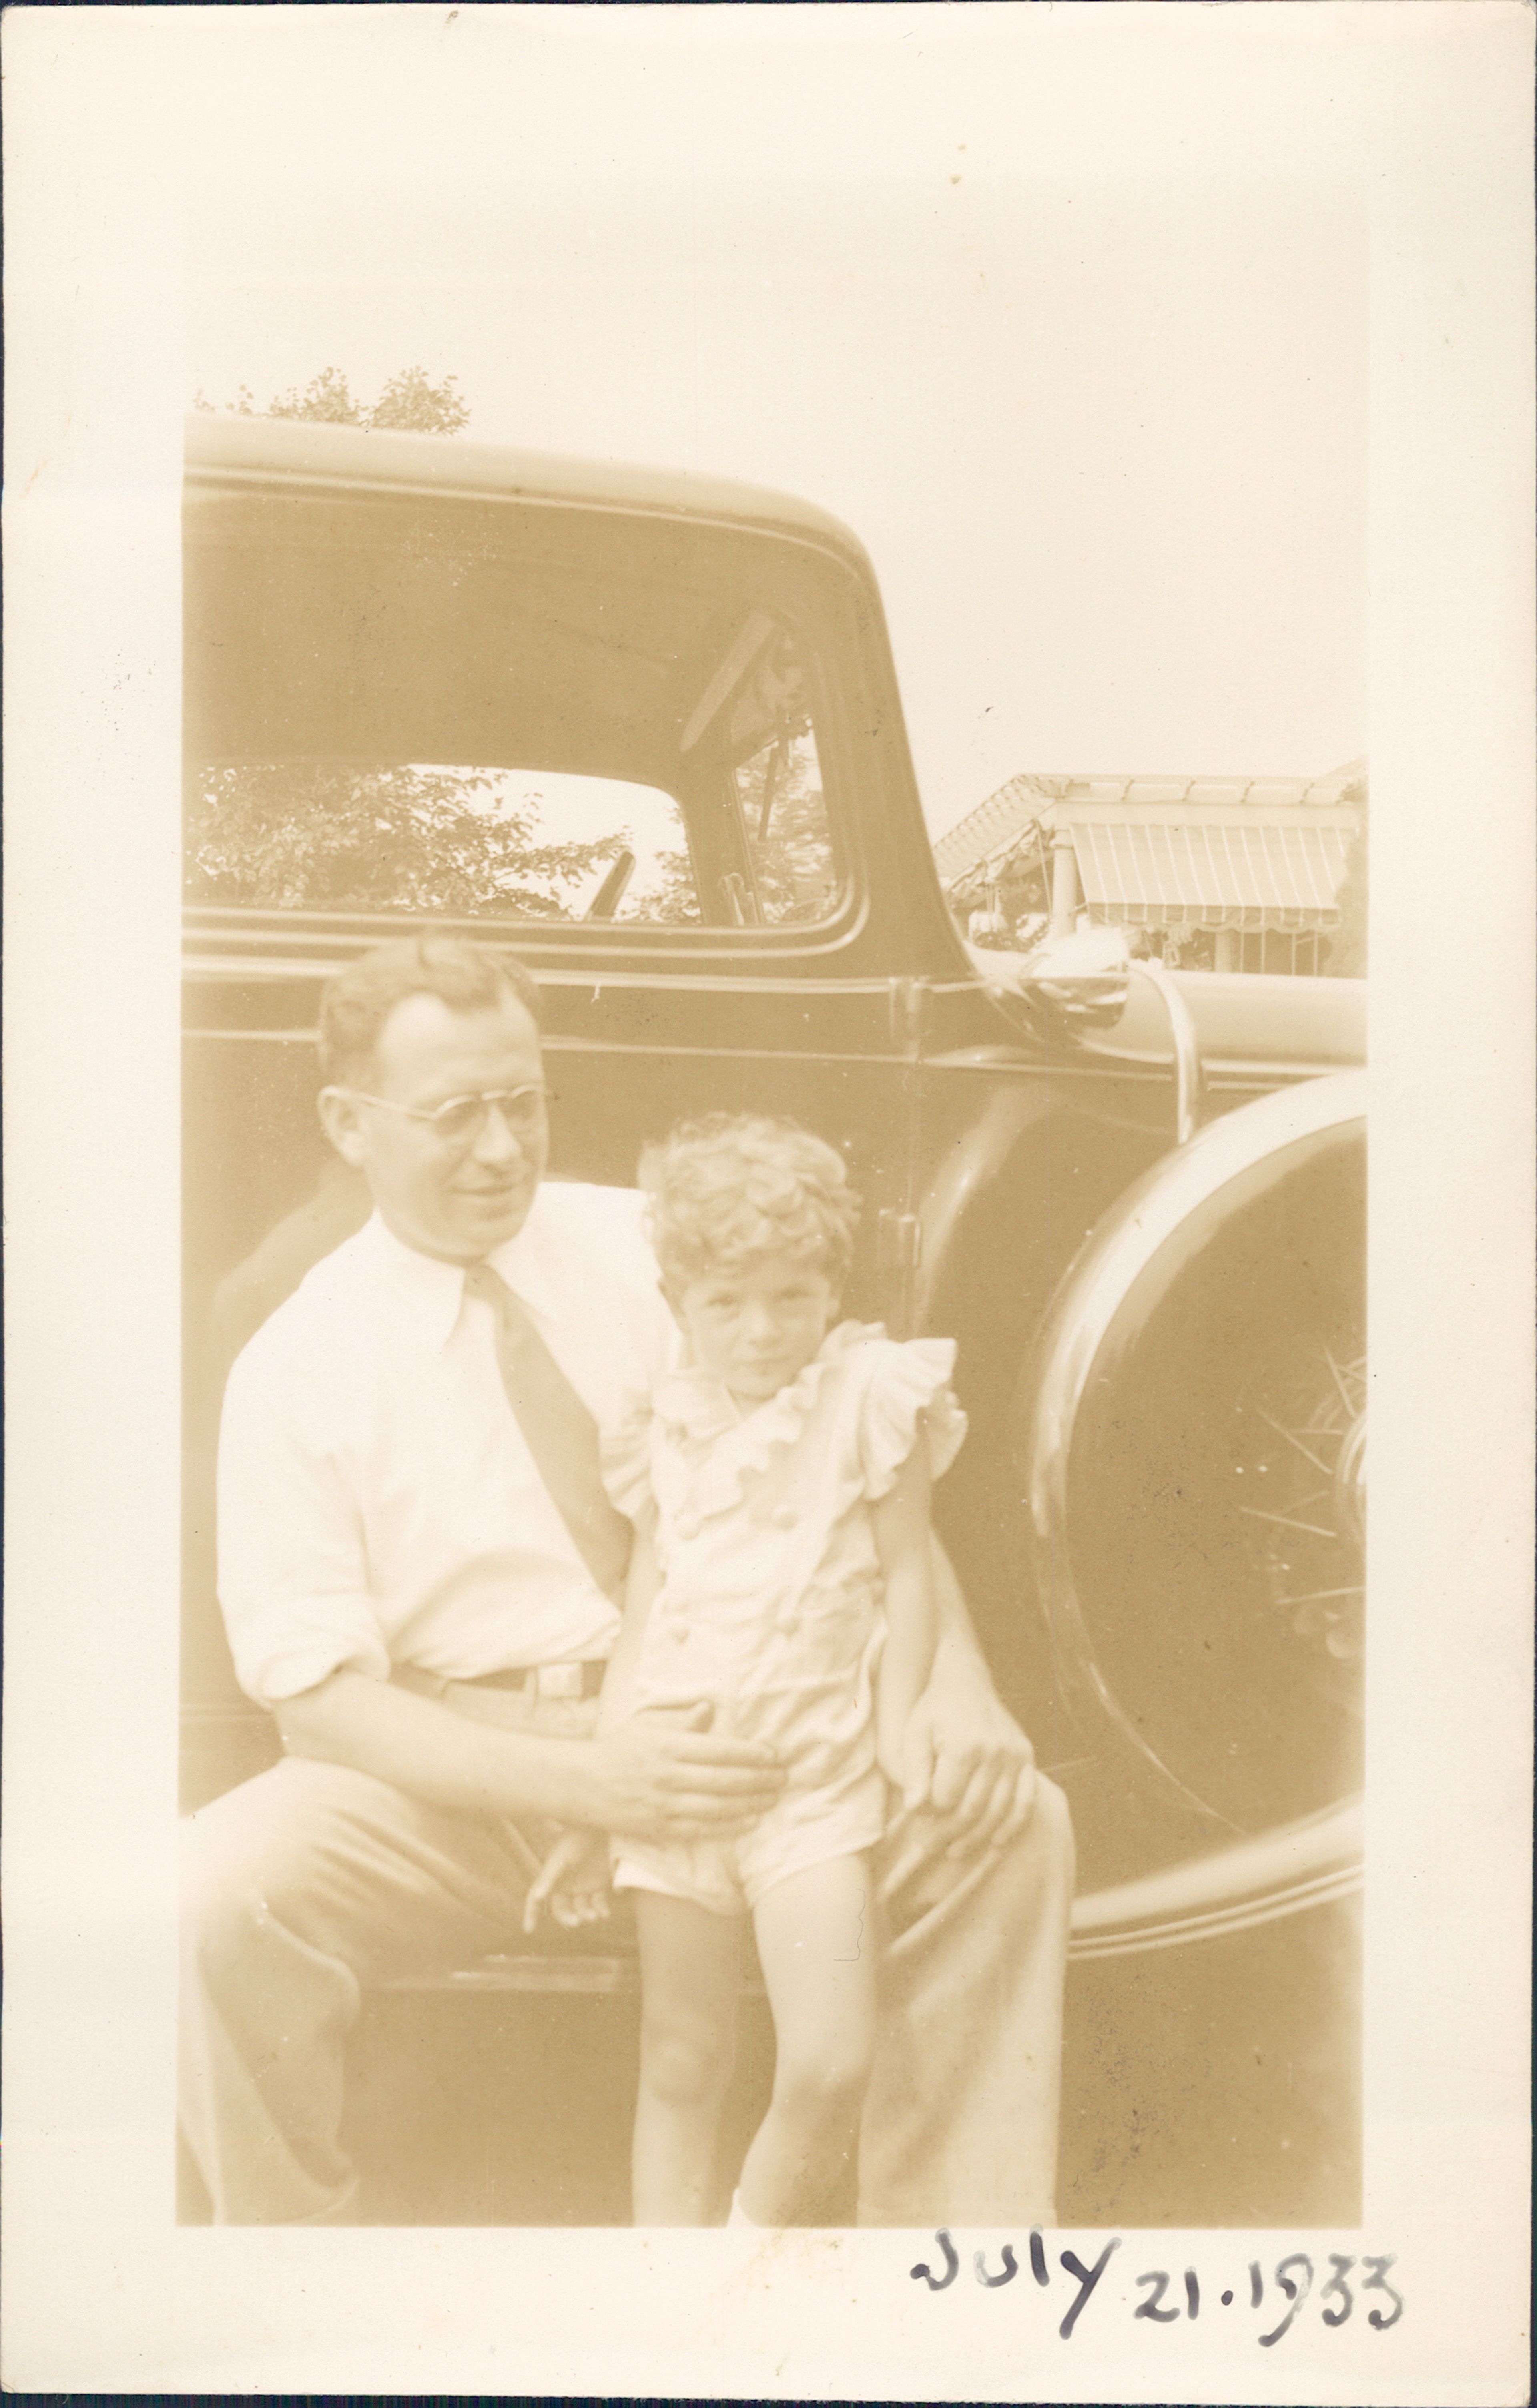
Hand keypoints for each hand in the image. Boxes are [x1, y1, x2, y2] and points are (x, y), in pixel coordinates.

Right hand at [522, 1826, 611, 1933]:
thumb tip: (537, 1896)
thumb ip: (549, 1876)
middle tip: (577, 1922)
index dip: (531, 1913)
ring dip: (587, 1915)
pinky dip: (602, 1910)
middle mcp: (566, 1886)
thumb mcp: (560, 1857)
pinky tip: (605, 1914)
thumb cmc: (575, 1838)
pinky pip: (599, 1903)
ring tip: (595, 1916)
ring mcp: (583, 1887)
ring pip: (582, 1909)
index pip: (536, 1899)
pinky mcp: (600, 1885)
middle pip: (562, 1909)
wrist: (600, 1826)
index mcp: (551, 1878)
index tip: (529, 1929)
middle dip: (568, 1918)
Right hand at [584, 1702, 784, 1842]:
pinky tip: (750, 1822)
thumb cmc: (616, 1749)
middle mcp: (668, 1776)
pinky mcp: (660, 1828)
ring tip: (773, 1798)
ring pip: (718, 1807)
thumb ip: (680, 1720)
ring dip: (751, 1803)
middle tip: (784, 1777)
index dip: (751, 1753)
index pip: (719, 1750)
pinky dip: (730, 1827)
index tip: (773, 1753)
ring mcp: (664, 1805)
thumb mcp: (646, 1725)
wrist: (580, 1784)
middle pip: (725, 1780)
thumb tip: (709, 1708)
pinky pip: (702, 1829)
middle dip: (760, 1779)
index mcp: (667, 1746)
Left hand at [878, 1671, 1036, 1901]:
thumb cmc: (935, 1710)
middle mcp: (995, 1752)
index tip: (917, 1821)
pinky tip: (996, 1842)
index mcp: (964, 1746)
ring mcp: (1015, 1756)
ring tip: (956, 1851)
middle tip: (931, 1850)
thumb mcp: (914, 1733)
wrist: (966, 1679)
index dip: (930, 1815)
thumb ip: (914, 1771)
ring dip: (977, 1838)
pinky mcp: (1027, 1758)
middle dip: (950, 1835)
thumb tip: (915, 1809)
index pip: (946, 1799)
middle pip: (973, 1810)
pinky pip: (1025, 1802)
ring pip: (999, 1812)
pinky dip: (1012, 1827)